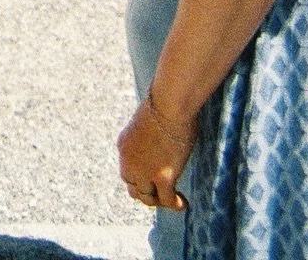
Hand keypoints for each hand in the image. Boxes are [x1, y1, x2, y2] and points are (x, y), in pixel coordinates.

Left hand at [118, 90, 195, 211]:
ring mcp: (144, 171)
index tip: (154, 179)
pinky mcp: (161, 177)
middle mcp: (128, 161)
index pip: (128, 171)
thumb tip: (163, 144)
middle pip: (134, 188)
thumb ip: (151, 137)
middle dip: (148, 193)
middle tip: (164, 193)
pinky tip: (183, 202)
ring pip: (148, 198)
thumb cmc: (166, 105)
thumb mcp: (150, 123)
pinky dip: (175, 204)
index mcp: (124, 145)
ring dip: (160, 201)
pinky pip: (166, 200)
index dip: (140, 178)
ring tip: (175, 199)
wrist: (169, 104)